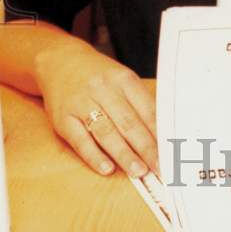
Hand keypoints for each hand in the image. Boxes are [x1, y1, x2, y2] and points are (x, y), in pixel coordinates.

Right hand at [34, 37, 158, 177]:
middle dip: (146, 148)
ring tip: (138, 171)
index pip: (146, 109)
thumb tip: (161, 135)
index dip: (160, 133)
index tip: (171, 152)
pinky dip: (94, 156)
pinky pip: (80, 140)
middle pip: (128, 122)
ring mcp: (82, 103)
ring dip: (124, 154)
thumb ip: (139, 103)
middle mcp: (103, 89)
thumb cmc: (98, 75)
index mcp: (123, 79)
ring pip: (106, 132)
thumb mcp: (122, 79)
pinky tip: (107, 168)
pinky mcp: (63, 118)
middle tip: (159, 167)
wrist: (59, 60)